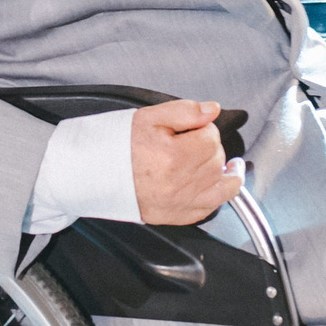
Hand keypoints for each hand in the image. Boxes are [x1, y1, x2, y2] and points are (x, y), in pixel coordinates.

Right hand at [131, 99, 241, 224]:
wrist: (96, 173)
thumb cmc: (119, 146)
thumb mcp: (149, 117)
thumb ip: (185, 111)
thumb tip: (212, 110)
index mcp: (173, 156)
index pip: (211, 137)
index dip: (204, 128)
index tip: (193, 128)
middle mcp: (179, 183)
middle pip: (216, 160)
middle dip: (211, 148)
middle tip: (195, 142)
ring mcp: (179, 202)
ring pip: (221, 186)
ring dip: (224, 171)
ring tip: (229, 164)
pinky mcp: (176, 216)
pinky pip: (210, 208)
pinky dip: (218, 196)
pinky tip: (218, 184)